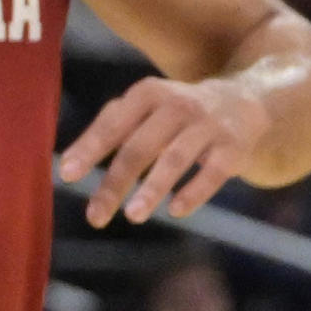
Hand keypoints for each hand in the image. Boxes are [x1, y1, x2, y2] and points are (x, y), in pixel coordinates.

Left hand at [58, 73, 271, 227]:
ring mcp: (207, 126)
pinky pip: (211, 173)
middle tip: (94, 216)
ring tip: (132, 216)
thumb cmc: (178, 111)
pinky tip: (174, 211)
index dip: (89, 148)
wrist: (244, 101)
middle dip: (115, 183)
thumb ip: (110, 125)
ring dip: (152, 188)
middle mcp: (177, 105)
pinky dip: (193, 191)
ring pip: (174, 159)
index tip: (67, 175)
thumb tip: (67, 163)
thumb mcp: (147, 106)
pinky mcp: (232, 148)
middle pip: (139, 147)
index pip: (113, 124)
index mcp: (149, 93)